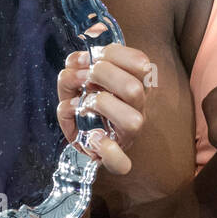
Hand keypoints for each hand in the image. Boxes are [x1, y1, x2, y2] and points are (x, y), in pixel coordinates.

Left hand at [57, 43, 150, 174]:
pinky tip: (93, 138)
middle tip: (85, 78)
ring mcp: (128, 134)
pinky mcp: (115, 159)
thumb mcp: (79, 78)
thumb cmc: (84, 101)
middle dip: (103, 76)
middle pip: (134, 89)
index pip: (141, 63)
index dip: (114, 54)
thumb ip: (77, 65)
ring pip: (132, 121)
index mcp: (135, 84)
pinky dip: (107, 151)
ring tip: (82, 104)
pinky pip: (121, 163)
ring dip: (101, 106)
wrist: (84, 137)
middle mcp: (137, 109)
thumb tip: (76, 62)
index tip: (93, 56)